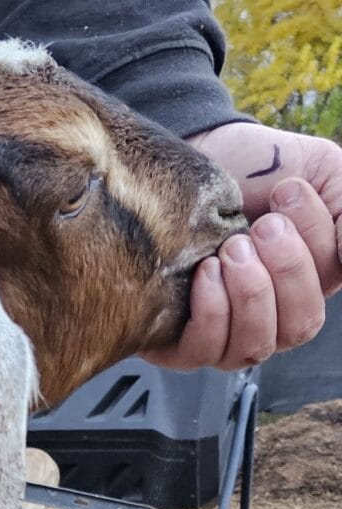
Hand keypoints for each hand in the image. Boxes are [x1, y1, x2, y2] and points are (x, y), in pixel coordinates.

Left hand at [142, 122, 341, 369]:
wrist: (186, 158)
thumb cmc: (254, 169)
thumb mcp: (320, 172)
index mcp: (311, 280)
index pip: (332, 281)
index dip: (316, 241)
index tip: (286, 190)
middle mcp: (274, 315)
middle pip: (302, 325)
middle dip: (287, 268)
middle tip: (261, 224)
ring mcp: (228, 334)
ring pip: (257, 346)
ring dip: (251, 291)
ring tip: (232, 246)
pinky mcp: (181, 343)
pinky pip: (206, 350)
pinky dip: (213, 310)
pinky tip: (206, 270)